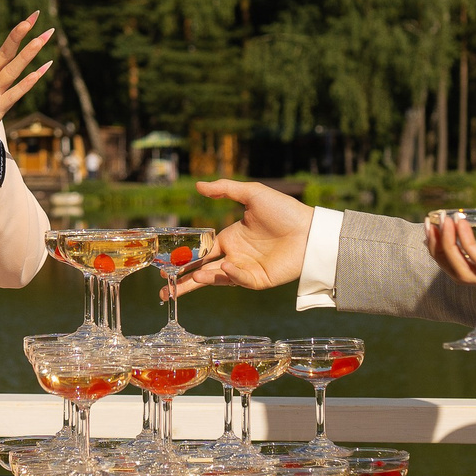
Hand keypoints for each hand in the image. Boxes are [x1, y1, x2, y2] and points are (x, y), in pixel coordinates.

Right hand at [164, 180, 313, 293]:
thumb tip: (199, 185)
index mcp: (230, 238)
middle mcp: (235, 256)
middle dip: (184, 282)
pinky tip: (226, 268)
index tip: (167, 265)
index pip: (202, 252)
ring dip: (204, 280)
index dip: (185, 259)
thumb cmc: (284, 210)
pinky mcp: (260, 280)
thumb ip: (225, 189)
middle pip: (204, 272)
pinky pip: (241, 280)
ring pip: (218, 279)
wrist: (311, 228)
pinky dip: (232, 276)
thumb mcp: (252, 194)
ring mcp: (247, 270)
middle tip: (165, 290)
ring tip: (192, 278)